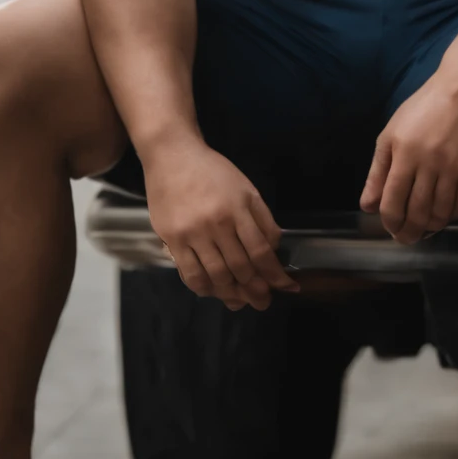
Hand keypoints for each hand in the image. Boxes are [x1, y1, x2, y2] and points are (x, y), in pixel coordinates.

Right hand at [143, 139, 297, 310]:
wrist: (173, 156)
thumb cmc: (212, 172)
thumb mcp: (246, 188)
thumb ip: (263, 219)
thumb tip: (274, 250)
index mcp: (238, 209)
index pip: (260, 251)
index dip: (274, 274)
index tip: (285, 287)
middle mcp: (216, 223)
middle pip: (240, 268)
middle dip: (256, 290)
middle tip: (263, 302)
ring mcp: (192, 233)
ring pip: (216, 275)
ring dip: (231, 294)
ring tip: (239, 302)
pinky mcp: (172, 239)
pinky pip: (189, 273)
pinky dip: (204, 288)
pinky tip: (212, 291)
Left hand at [359, 72, 457, 244]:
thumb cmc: (425, 108)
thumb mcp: (392, 133)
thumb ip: (378, 171)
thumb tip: (367, 207)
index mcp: (404, 154)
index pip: (392, 202)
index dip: (389, 222)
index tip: (390, 228)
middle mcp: (429, 165)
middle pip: (416, 213)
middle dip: (408, 232)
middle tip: (406, 238)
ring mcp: (455, 171)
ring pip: (440, 214)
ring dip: (429, 228)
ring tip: (423, 230)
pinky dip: (450, 217)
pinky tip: (443, 217)